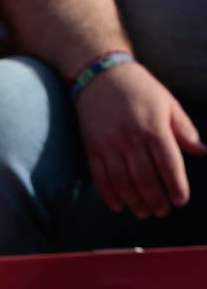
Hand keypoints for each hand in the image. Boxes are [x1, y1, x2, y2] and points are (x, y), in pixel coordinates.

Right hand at [75, 63, 205, 218]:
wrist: (100, 76)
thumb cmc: (140, 89)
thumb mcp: (168, 103)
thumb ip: (184, 129)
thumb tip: (201, 152)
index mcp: (154, 128)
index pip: (169, 164)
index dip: (176, 186)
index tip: (181, 200)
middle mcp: (130, 139)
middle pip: (145, 179)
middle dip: (156, 200)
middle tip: (163, 212)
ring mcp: (109, 146)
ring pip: (123, 183)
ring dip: (134, 202)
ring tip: (144, 213)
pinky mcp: (92, 149)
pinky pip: (100, 178)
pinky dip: (109, 195)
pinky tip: (119, 206)